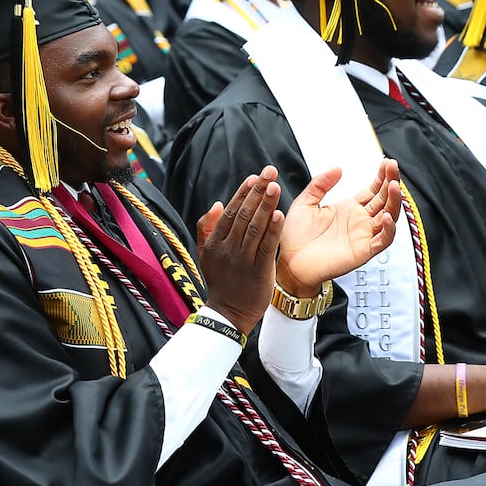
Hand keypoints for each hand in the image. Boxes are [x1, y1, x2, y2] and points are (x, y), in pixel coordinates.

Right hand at [198, 167, 284, 335]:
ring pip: (254, 227)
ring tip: (275, 186)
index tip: (254, 177)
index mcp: (214, 243)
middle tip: (269, 172)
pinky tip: (280, 215)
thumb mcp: (206, 254)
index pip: (230, 212)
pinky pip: (266, 247)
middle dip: (257, 191)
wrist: (228, 313)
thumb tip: (217, 203)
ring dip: (266, 205)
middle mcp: (227, 248)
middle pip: (243, 214)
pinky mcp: (257, 271)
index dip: (243, 193)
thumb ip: (207, 228)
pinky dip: (273, 230)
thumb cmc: (221, 281)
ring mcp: (242, 260)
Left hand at [276, 160, 400, 297]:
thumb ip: (320, 184)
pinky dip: (389, 229)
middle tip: (393, 167)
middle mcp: (359, 221)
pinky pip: (382, 240)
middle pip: (384, 200)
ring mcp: (363, 236)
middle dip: (391, 183)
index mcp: (348, 209)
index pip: (373, 190)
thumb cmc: (295, 237)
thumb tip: (338, 168)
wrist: (289, 263)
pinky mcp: (363, 252)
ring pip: (388, 217)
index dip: (382, 176)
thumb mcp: (305, 203)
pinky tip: (386, 216)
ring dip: (394, 202)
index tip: (386, 162)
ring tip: (394, 186)